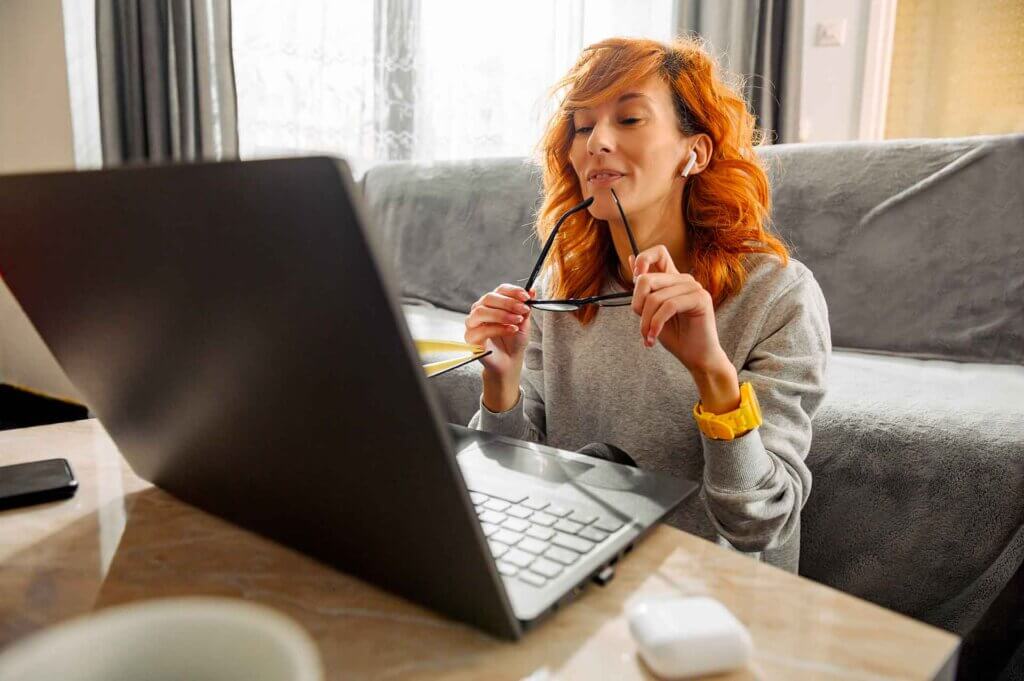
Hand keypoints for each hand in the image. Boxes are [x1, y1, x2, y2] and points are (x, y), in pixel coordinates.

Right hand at [464, 284, 534, 380]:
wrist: (510, 360)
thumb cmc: (514, 340)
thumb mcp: (523, 321)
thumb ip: (525, 307)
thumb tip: (532, 291)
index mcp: (493, 303)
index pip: (500, 290)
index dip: (513, 291)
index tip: (526, 296)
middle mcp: (480, 310)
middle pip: (489, 298)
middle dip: (508, 303)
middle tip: (523, 309)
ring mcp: (473, 323)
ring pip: (481, 312)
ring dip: (502, 315)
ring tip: (517, 321)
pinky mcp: (471, 338)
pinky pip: (482, 330)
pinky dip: (499, 328)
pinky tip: (512, 330)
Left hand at [630, 245, 726, 373]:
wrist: (696, 357)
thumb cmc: (676, 336)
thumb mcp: (651, 311)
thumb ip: (644, 288)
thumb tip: (631, 256)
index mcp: (672, 279)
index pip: (658, 252)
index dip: (643, 260)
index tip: (635, 279)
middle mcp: (683, 279)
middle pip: (647, 279)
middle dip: (636, 305)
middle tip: (641, 325)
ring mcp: (694, 287)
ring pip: (655, 297)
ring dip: (646, 322)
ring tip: (648, 337)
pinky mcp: (700, 299)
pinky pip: (668, 306)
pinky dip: (656, 324)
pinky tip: (653, 338)